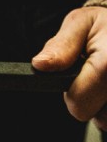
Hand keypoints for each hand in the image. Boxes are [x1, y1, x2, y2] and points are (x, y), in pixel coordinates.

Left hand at [32, 3, 106, 127]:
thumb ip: (60, 47)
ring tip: (104, 77)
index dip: (71, 93)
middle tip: (94, 73)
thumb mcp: (78, 24)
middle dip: (89, 98)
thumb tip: (40, 65)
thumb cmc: (104, 24)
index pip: (79, 104)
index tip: (75, 75)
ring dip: (103, 104)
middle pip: (97, 117)